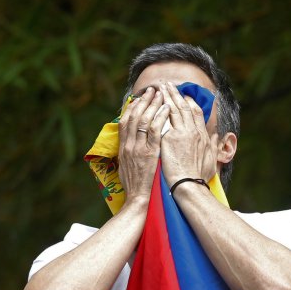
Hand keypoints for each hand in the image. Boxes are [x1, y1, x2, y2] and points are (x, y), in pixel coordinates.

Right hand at [118, 87, 169, 204]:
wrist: (137, 200)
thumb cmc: (135, 186)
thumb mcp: (126, 166)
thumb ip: (130, 152)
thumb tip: (133, 142)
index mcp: (123, 148)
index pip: (125, 121)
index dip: (133, 107)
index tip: (140, 98)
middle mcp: (128, 145)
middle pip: (133, 116)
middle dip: (143, 101)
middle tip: (152, 89)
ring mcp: (137, 148)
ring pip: (143, 119)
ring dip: (152, 104)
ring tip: (161, 93)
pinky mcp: (149, 153)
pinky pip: (154, 131)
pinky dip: (160, 118)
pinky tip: (167, 109)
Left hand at [159, 82, 218, 187]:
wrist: (188, 184)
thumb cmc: (199, 176)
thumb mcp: (212, 160)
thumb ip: (215, 146)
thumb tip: (217, 137)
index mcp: (202, 135)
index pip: (196, 112)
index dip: (190, 102)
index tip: (184, 96)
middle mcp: (193, 131)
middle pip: (184, 107)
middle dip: (176, 94)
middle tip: (168, 85)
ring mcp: (181, 133)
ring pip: (173, 109)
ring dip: (166, 96)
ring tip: (160, 87)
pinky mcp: (170, 137)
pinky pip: (162, 118)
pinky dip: (158, 108)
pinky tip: (152, 102)